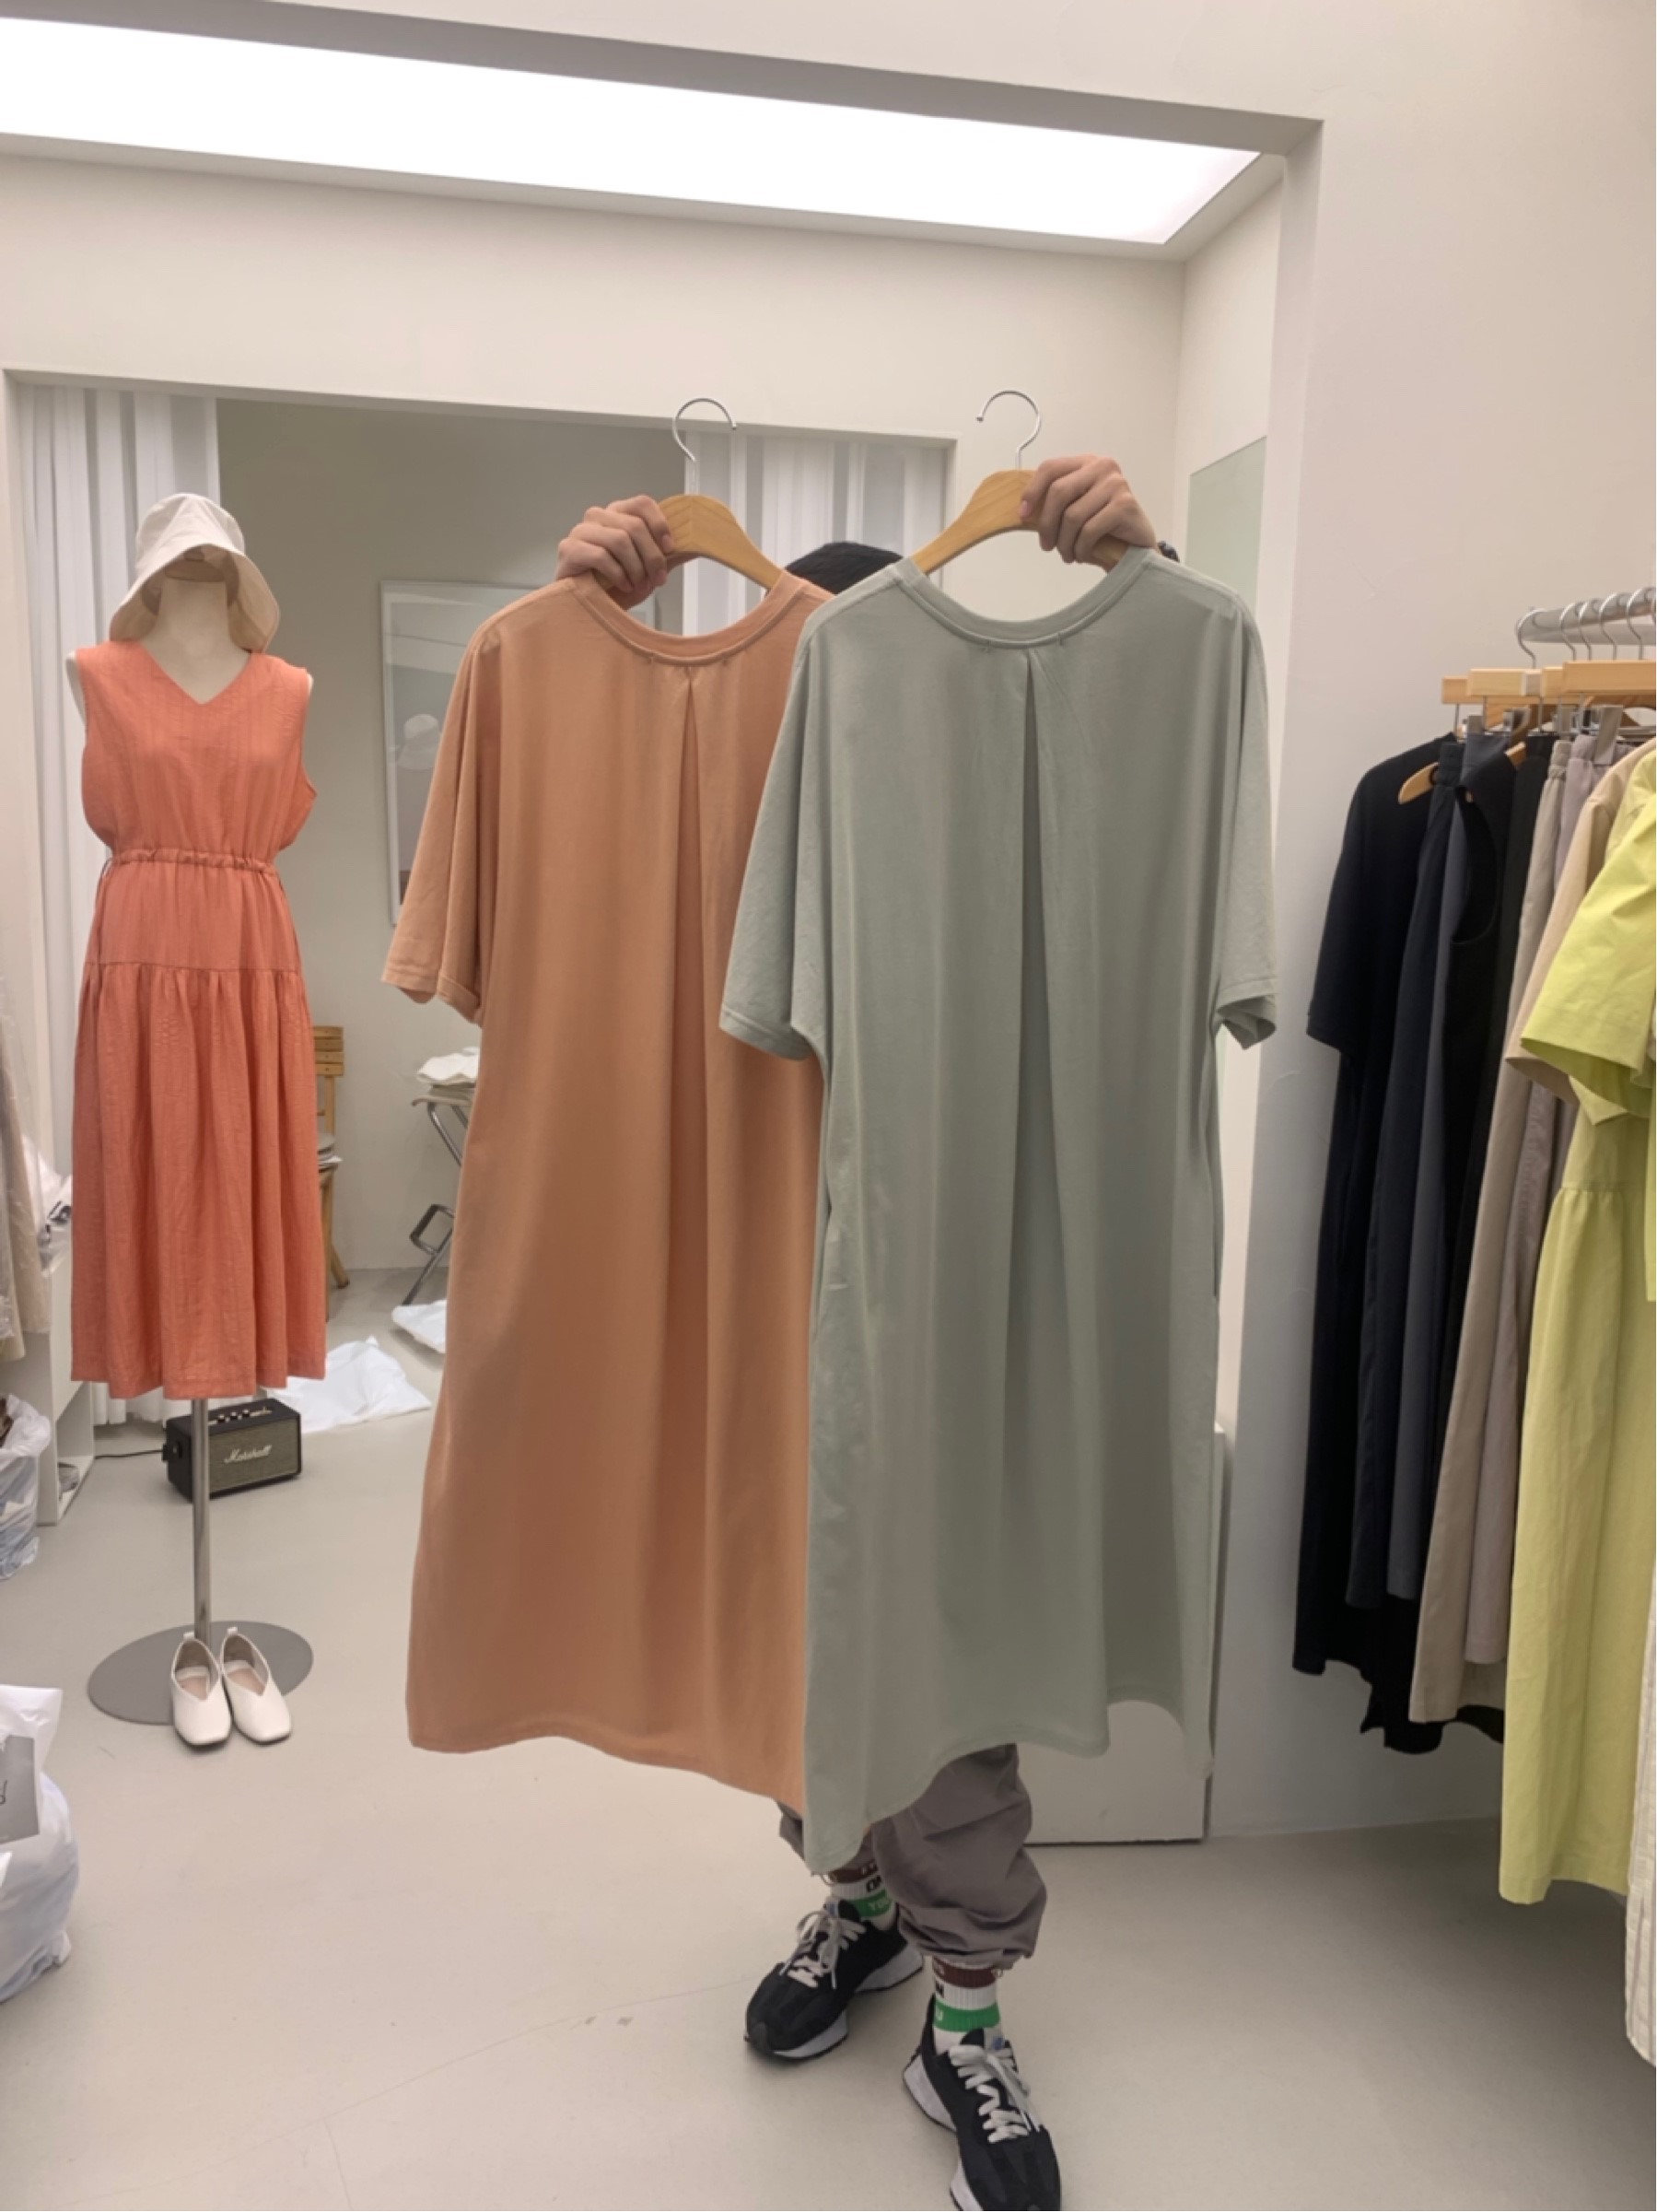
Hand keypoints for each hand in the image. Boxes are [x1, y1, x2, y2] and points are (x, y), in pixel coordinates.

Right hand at [555, 495, 675, 608]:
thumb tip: (697, 546)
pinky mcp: (569, 550)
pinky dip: (618, 575)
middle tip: (657, 579)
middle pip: (634, 526)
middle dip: (652, 557)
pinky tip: (623, 586)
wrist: (588, 607)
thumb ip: (667, 555)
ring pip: (620, 540)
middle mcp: (598, 517)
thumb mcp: (648, 569)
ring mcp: (581, 532)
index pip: (642, 503)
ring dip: (636, 568)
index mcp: (617, 514)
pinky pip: (601, 556)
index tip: (669, 549)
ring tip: (638, 585)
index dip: (660, 524)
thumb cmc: (615, 585)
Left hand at [1018, 455, 1156, 566]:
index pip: (1050, 468)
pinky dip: (1080, 549)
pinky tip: (1082, 555)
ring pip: (1072, 516)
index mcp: (1087, 463)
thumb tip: (1024, 511)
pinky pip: (1089, 530)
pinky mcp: (1125, 505)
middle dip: (1047, 525)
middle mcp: (1103, 467)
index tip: (1022, 515)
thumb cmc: (1102, 530)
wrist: (1135, 548)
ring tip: (1067, 554)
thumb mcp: (1074, 510)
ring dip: (1064, 543)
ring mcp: (1116, 484)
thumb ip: (1055, 503)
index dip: (1032, 492)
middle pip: (1058, 492)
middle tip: (1047, 546)